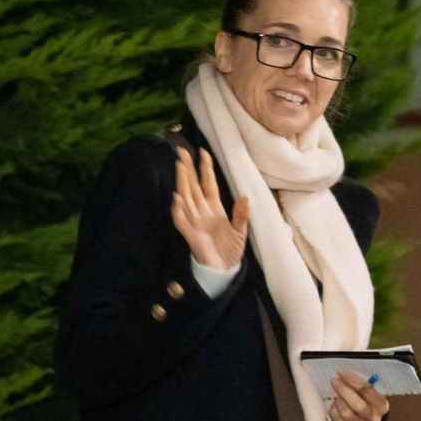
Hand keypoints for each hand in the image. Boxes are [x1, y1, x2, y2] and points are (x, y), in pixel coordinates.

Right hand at [170, 147, 248, 270]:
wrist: (224, 269)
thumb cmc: (230, 250)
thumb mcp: (241, 231)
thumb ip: (241, 215)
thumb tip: (244, 197)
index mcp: (214, 208)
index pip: (208, 183)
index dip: (205, 168)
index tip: (203, 152)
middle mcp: (202, 211)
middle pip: (193, 186)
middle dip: (188, 169)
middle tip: (182, 151)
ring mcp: (195, 221)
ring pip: (186, 198)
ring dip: (182, 183)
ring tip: (180, 167)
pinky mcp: (190, 234)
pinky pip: (181, 220)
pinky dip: (178, 210)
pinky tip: (177, 198)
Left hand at [329, 371, 388, 420]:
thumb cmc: (366, 404)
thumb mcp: (369, 394)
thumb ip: (360, 386)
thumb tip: (344, 376)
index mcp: (381, 405)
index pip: (367, 390)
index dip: (353, 380)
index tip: (342, 373)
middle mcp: (374, 418)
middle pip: (358, 404)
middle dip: (344, 390)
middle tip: (335, 381)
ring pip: (347, 413)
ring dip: (338, 401)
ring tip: (335, 395)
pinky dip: (334, 411)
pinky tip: (334, 405)